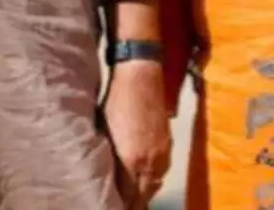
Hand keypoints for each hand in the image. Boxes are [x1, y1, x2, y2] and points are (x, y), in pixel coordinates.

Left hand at [103, 61, 171, 209]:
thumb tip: (107, 181)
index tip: (111, 207)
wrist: (141, 76)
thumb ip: (109, 162)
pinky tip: (144, 179)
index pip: (128, 198)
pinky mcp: (168, 143)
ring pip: (154, 185)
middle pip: (143, 196)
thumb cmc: (117, 100)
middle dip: (132, 204)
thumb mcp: (105, 133)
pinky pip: (161, 171)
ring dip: (143, 194)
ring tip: (132, 200)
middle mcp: (150, 162)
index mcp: (131, 161)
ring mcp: (162, 153)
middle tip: (121, 207)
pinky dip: (152, 180)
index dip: (120, 206)